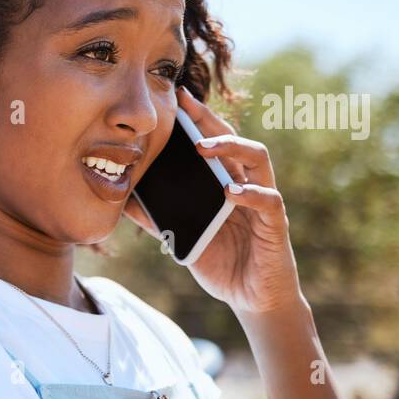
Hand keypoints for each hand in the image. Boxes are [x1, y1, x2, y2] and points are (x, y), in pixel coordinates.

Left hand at [123, 85, 305, 314]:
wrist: (251, 299)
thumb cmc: (220, 262)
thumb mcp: (182, 237)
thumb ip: (157, 218)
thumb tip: (122, 201)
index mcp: (225, 183)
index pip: (214, 143)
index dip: (198, 120)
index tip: (176, 99)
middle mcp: (247, 185)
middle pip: (234, 141)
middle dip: (210, 121)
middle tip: (186, 107)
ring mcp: (263, 202)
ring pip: (258, 161)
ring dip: (232, 149)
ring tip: (203, 148)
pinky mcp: (275, 225)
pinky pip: (269, 201)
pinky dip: (251, 193)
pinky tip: (232, 191)